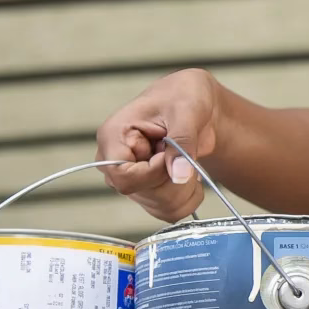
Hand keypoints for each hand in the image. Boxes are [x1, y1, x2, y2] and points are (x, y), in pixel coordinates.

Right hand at [96, 68, 222, 221]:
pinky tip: (191, 175)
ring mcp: (130, 180)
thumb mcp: (188, 109)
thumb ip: (183, 140)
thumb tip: (179, 175)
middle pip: (142, 194)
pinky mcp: (147, 192)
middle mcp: (115, 162)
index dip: (152, 173)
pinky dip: (189, 198)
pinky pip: (169, 212)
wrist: (195, 106)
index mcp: (113, 136)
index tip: (171, 155)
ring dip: (186, 188)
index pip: (121, 175)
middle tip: (187, 153)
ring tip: (189, 160)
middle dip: (176, 179)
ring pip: (160, 207)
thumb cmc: (184, 97)